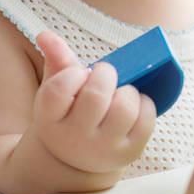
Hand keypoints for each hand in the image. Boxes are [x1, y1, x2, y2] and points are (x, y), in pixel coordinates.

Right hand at [26, 30, 156, 173]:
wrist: (78, 158)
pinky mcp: (129, 152)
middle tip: (106, 75)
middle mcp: (75, 139)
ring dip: (128, 90)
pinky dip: (145, 104)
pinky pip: (146, 118)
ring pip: (125, 107)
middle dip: (106, 75)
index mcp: (51, 121)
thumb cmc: (69, 114)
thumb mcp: (56, 94)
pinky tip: (134, 105)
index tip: (80, 74)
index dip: (74, 74)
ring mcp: (104, 149)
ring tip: (120, 91)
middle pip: (97, 95)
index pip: (59, 90)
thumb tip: (46, 35)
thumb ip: (56, 62)